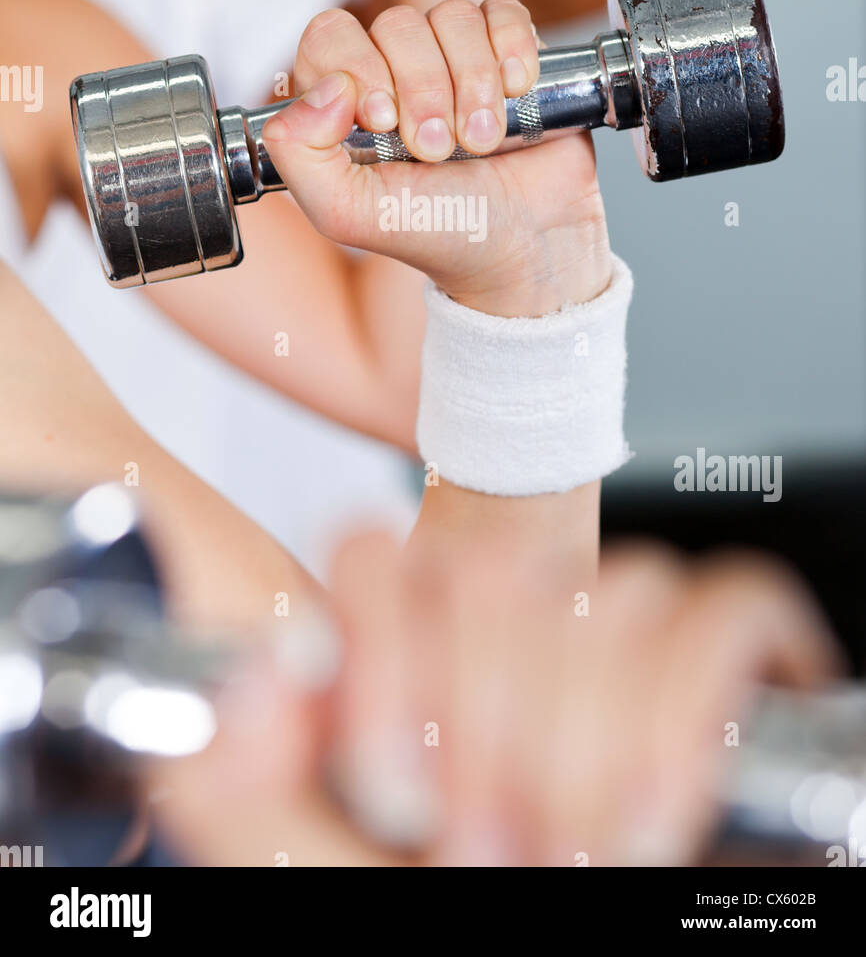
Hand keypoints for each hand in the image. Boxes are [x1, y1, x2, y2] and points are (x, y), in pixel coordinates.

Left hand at [151, 537, 840, 866]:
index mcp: (410, 642)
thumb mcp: (318, 860)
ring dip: (588, 751)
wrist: (543, 939)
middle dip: (490, 737)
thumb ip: (249, 787)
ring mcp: (620, 624)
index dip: (384, 662)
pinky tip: (650, 814)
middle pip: (498, 577)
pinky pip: (724, 610)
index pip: (375, 551)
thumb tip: (255, 683)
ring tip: (568, 851)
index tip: (395, 792)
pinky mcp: (720, 649)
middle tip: (479, 844)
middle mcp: (515, 614)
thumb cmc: (425, 891)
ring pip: (614, 594)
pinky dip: (688, 716)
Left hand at [262, 0, 611, 317]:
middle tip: (438, 150)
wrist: (526, 250)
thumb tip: (327, 86)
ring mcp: (454, 56)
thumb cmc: (438, 231)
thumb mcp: (348, 213)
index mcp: (346, 101)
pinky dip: (511, 49)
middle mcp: (397, 70)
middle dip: (424, 89)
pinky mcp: (507, 51)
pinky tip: (516, 92)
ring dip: (474, 82)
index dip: (358, 68)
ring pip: (452, 16)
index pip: (330, 36)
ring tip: (483, 141)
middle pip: (397, 24)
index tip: (383, 121)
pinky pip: (503, 11)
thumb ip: (299, 154)